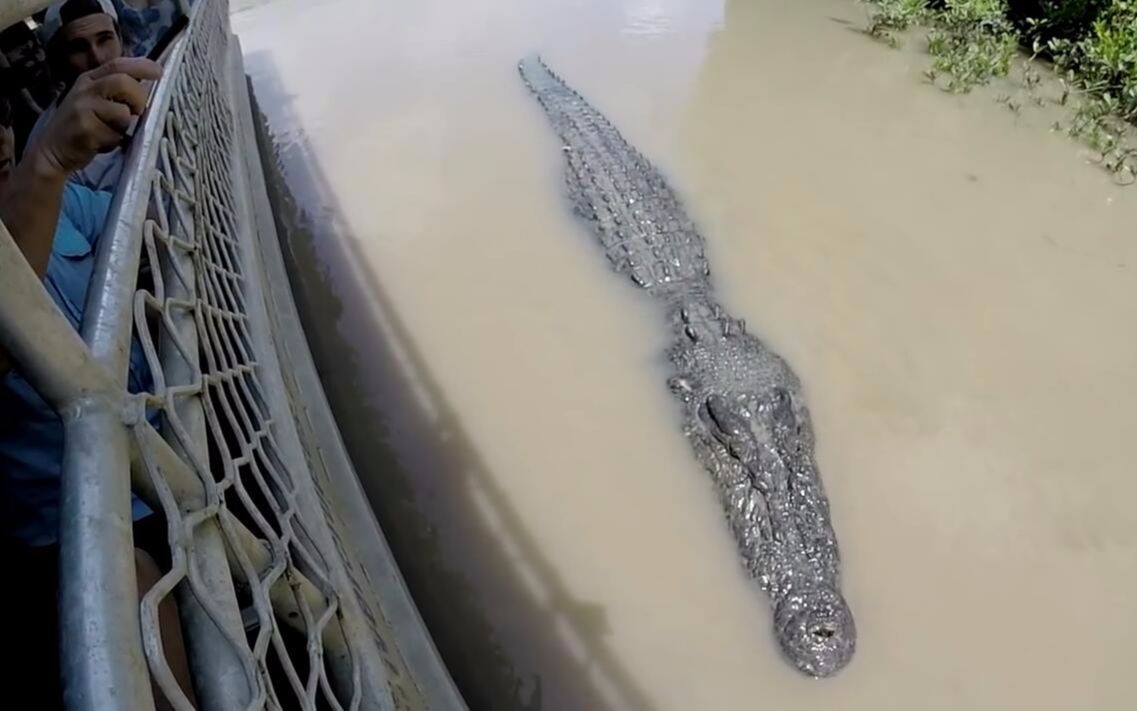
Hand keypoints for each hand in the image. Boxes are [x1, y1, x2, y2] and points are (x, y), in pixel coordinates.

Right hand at [32, 57, 162, 175]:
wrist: (52, 150)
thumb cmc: (82, 126)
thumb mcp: (95, 101)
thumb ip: (116, 91)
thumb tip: (147, 86)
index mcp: (90, 79)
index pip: (118, 64)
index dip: (141, 66)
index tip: (158, 71)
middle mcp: (85, 89)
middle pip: (124, 82)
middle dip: (138, 99)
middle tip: (135, 113)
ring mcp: (83, 107)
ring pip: (122, 111)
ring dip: (125, 125)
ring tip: (112, 131)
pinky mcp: (85, 128)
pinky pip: (115, 133)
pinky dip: (115, 141)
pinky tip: (102, 142)